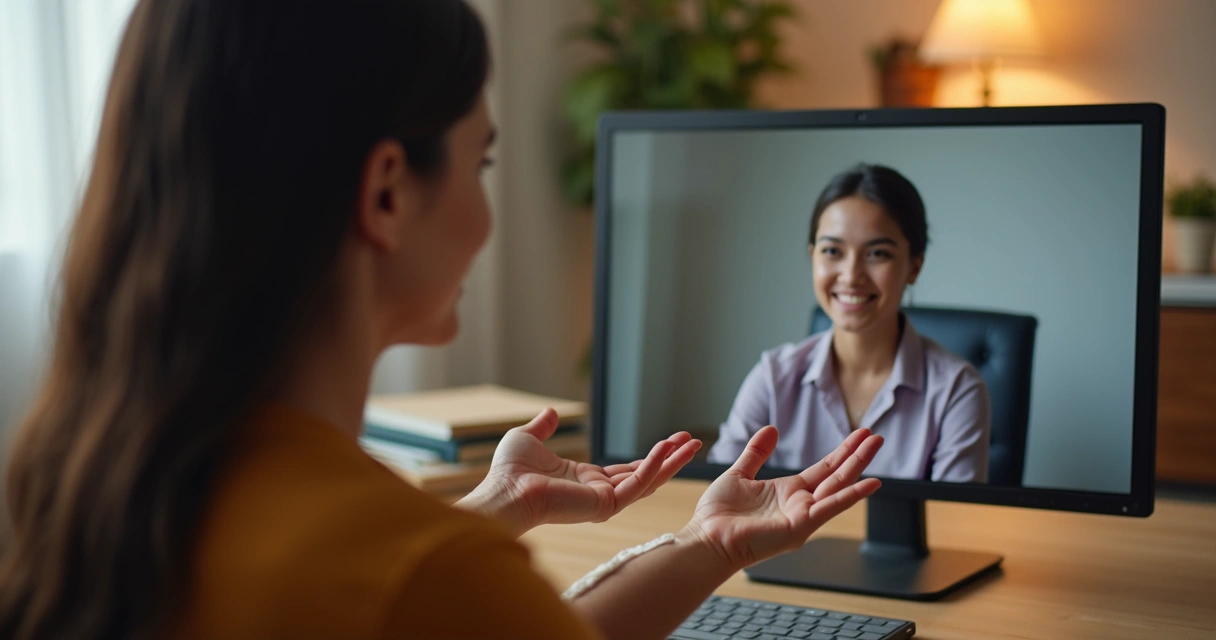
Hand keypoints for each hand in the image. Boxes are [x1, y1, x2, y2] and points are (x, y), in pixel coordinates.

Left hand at [458, 408, 701, 535]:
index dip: (650, 455)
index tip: (672, 440)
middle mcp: (599, 494)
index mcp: (585, 481)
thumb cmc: (510, 472)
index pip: (627, 469)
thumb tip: (552, 412)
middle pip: (645, 476)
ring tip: (692, 444)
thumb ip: (544, 427)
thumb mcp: (529, 438)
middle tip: (693, 441)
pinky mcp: (604, 505)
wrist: (505, 491)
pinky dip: (653, 467)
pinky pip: (636, 485)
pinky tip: (666, 449)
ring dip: (671, 462)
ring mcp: (604, 502)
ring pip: (648, 481)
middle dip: (671, 458)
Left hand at [682, 425, 882, 571]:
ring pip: (838, 486)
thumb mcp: (739, 474)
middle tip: (877, 436)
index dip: (842, 451)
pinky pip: (830, 507)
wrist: (707, 538)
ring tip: (876, 444)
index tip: (859, 434)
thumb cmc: (719, 515)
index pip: (824, 468)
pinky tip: (871, 483)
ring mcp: (803, 516)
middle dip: (857, 454)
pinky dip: (851, 496)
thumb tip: (771, 429)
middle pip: (837, 474)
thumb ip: (756, 453)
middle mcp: (801, 504)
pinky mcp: (800, 527)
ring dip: (858, 465)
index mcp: (789, 491)